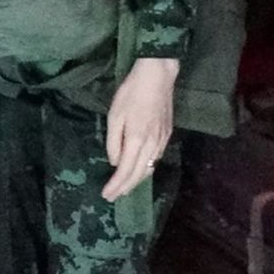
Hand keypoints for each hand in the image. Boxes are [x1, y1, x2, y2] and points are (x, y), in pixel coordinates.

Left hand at [103, 57, 178, 200]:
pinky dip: (147, 169)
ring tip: (125, 187)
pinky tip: (141, 169)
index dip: (116, 186)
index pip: (126, 171)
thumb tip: (115, 161)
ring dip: (137, 181)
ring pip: (150, 168)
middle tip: (113, 196)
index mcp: (137, 141)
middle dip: (125, 188)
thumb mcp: (115, 115)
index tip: (106, 195)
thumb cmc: (131, 93)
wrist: (158, 77)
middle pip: (139, 174)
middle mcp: (152, 145)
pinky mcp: (167, 135)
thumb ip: (114, 142)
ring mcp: (162, 141)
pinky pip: (156, 159)